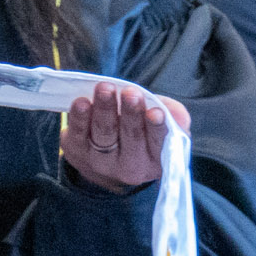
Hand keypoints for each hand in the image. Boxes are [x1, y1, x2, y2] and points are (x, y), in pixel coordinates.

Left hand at [61, 82, 190, 191]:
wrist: (105, 155)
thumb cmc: (139, 130)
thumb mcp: (160, 122)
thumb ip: (172, 114)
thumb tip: (177, 115)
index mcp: (156, 159)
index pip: (159, 142)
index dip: (157, 127)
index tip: (155, 112)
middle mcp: (130, 166)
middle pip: (131, 137)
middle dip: (131, 114)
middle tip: (130, 93)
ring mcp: (102, 162)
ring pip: (104, 134)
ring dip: (105, 109)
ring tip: (105, 89)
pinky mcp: (77, 152)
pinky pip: (78, 134)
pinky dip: (79, 117)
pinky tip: (81, 102)